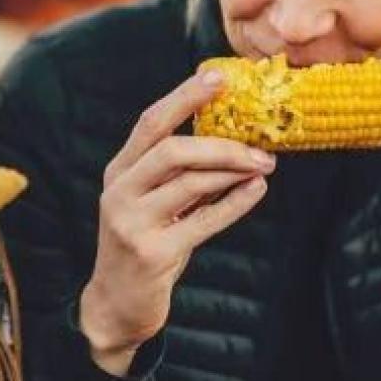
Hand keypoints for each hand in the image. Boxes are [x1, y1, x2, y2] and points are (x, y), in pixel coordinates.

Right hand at [81, 68, 273, 375]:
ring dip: (233, 171)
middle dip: (221, 143)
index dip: (184, 97)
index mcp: (119, 171)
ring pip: (190, 184)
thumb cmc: (144, 242)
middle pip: (172, 151)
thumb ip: (178, 173)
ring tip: (263, 166)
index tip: (218, 76)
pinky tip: (256, 190)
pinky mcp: (152, 254)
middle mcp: (119, 192)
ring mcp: (132, 224)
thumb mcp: (151, 201)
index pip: (150, 123)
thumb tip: (233, 136)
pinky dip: (234, 203)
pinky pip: (203, 222)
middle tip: (261, 146)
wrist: (117, 304)